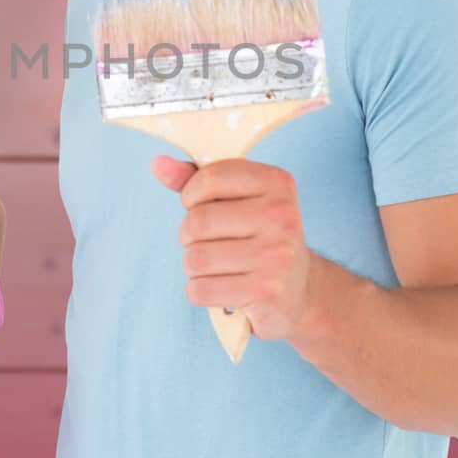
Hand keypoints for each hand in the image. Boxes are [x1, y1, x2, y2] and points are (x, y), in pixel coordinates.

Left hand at [153, 155, 312, 341]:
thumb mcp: (236, 199)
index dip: (191, 194)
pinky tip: (221, 286)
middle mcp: (282, 217)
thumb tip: (159, 165)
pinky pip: (200, 290)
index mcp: (277, 183)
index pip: (210, 178)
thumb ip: (196, 179)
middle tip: (207, 241)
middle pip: (197, 221)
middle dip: (189, 235)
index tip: (197, 205)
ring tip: (216, 265)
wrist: (299, 289)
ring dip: (194, 265)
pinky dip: (200, 290)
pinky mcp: (266, 292)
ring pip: (195, 258)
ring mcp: (276, 256)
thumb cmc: (258, 236)